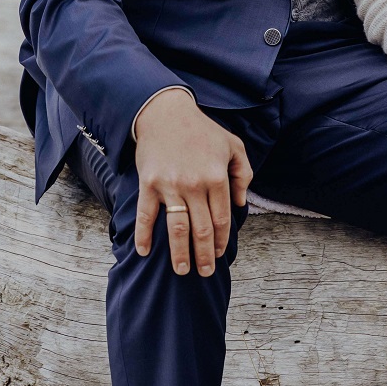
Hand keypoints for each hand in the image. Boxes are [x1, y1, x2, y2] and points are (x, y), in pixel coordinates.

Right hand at [131, 89, 252, 277]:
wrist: (166, 112)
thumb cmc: (202, 130)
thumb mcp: (233, 145)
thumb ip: (243, 173)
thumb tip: (241, 204)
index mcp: (217, 178)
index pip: (221, 220)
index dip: (220, 241)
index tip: (218, 255)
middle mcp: (195, 185)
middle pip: (201, 230)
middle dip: (203, 256)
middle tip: (204, 273)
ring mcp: (170, 186)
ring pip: (177, 229)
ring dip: (179, 254)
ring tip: (182, 271)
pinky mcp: (149, 184)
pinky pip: (146, 215)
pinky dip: (144, 236)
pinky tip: (144, 252)